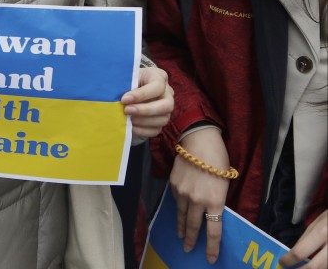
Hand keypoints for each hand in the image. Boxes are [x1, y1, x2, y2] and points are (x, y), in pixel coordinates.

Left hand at [123, 65, 173, 137]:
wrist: (129, 87)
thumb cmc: (127, 79)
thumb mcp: (126, 76)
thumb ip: (125, 83)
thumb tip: (118, 98)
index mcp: (159, 77)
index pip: (157, 86)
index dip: (142, 94)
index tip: (124, 99)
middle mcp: (167, 93)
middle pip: (166, 105)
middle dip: (146, 110)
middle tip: (127, 110)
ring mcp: (166, 109)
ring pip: (162, 119)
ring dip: (143, 121)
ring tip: (127, 119)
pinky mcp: (160, 121)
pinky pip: (156, 130)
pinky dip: (142, 130)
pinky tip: (130, 127)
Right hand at [169, 129, 230, 262]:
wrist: (199, 141)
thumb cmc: (219, 160)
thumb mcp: (225, 183)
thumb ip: (217, 200)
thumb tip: (212, 211)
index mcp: (214, 202)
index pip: (213, 231)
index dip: (212, 248)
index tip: (211, 259)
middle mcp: (197, 201)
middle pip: (194, 226)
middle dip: (192, 240)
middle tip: (189, 249)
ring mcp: (183, 193)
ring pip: (182, 215)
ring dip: (182, 227)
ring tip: (181, 235)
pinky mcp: (173, 185)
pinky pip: (176, 200)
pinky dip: (179, 207)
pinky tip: (180, 209)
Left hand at [281, 210, 326, 268]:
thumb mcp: (317, 223)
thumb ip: (306, 238)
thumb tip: (293, 254)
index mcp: (322, 233)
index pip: (300, 252)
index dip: (288, 260)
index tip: (282, 262)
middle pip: (314, 267)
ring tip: (302, 268)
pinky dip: (322, 268)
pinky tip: (316, 266)